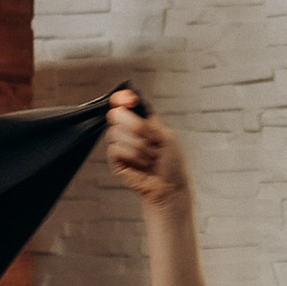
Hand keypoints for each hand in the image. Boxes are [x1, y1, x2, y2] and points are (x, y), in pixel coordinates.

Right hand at [103, 88, 186, 202]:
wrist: (169, 186)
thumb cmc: (171, 164)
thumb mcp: (165, 136)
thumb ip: (148, 121)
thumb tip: (132, 105)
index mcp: (142, 122)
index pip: (125, 104)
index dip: (123, 99)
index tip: (127, 100)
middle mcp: (129, 132)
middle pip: (117, 116)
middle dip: (135, 127)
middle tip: (149, 139)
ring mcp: (121, 145)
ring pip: (116, 133)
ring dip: (137, 145)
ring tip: (149, 156)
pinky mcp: (116, 160)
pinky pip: (115, 149)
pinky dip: (131, 155)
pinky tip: (141, 164)